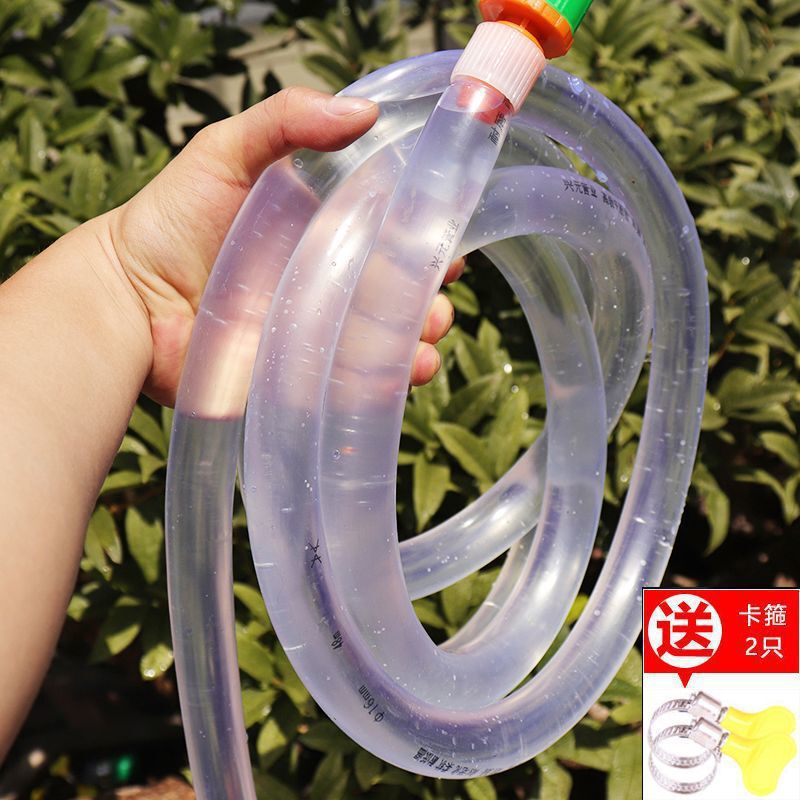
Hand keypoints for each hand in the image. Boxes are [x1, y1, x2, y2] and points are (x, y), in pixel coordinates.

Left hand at [105, 87, 462, 405]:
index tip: (446, 226)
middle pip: (399, 283)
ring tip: (428, 328)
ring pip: (391, 334)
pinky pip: (363, 381)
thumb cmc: (170, 222)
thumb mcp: (224, 152)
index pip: (389, 225)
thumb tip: (364, 111)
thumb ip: (286, 122)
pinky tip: (409, 368)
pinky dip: (396, 378)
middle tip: (439, 282)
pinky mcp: (309, 374)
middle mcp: (328, 279)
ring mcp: (320, 329)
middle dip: (430, 286)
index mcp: (321, 227)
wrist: (128, 303)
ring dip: (423, 332)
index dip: (423, 225)